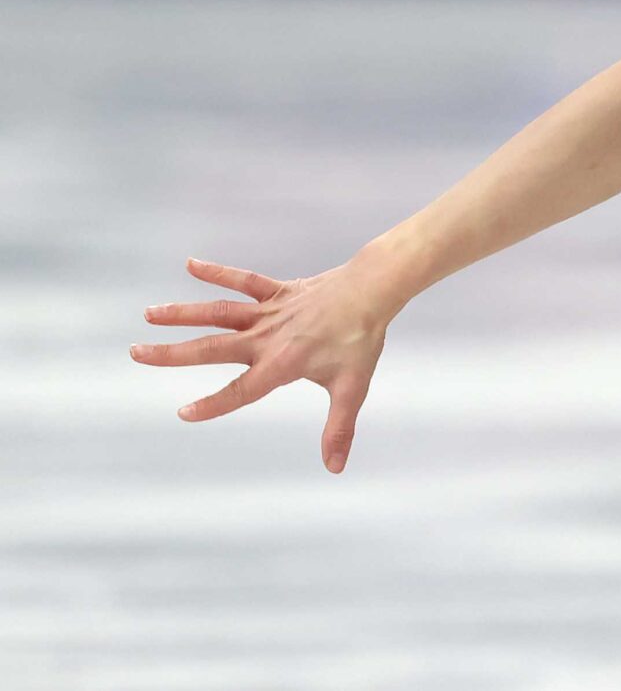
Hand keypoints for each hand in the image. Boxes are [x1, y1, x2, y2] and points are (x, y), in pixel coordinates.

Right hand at [131, 254, 404, 472]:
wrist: (374, 290)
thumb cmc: (361, 340)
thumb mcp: (352, 388)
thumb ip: (339, 428)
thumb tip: (335, 468)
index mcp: (281, 364)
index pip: (241, 390)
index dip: (213, 404)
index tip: (183, 412)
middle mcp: (267, 337)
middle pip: (213, 347)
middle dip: (173, 353)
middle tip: (136, 353)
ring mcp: (269, 312)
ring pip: (219, 312)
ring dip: (183, 313)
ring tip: (148, 314)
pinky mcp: (277, 291)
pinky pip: (243, 281)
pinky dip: (218, 272)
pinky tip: (190, 264)